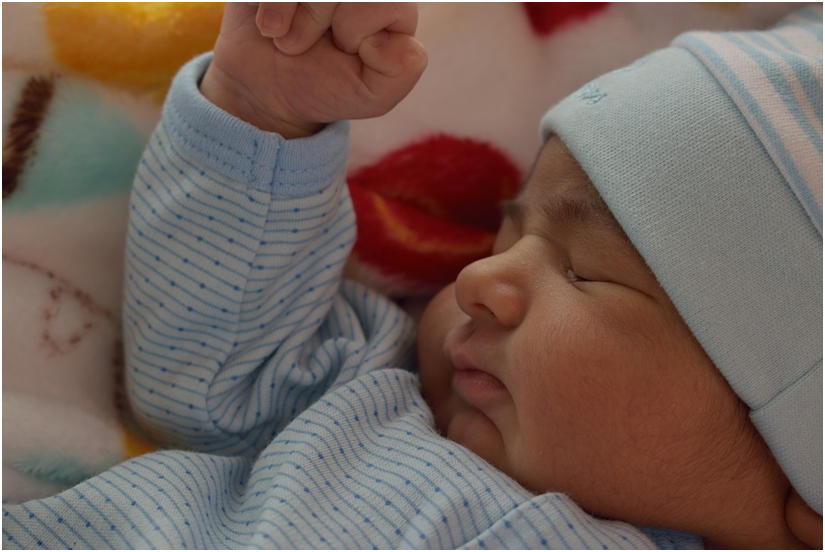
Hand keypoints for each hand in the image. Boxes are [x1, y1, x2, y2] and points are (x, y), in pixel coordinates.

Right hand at [200, 2, 426, 138]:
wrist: (266, 89)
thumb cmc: (324, 85)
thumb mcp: (372, 94)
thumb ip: (401, 70)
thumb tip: (391, 39)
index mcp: (391, 7)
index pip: (390, 0)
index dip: (358, 30)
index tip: (343, 52)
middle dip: (320, 18)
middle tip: (305, 46)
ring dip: (293, 13)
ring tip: (284, 40)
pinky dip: (272, 5)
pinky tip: (267, 25)